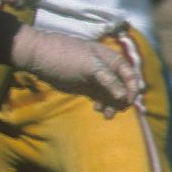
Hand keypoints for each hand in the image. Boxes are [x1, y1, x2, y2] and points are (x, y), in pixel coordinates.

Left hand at [11, 28, 142, 115]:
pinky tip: (98, 109)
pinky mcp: (86, 87)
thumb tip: (124, 96)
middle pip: (123, 87)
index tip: (128, 100)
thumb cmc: (65, 57)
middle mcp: (106, 69)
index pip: (129, 74)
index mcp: (111, 59)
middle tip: (116, 110)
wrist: (39, 58)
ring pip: (112, 95)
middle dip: (122, 99)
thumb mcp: (89, 65)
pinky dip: (103, 104)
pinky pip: (101, 97)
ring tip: (106, 114)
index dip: (132, 88)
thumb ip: (108, 80)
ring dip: (113, 105)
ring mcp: (96, 79)